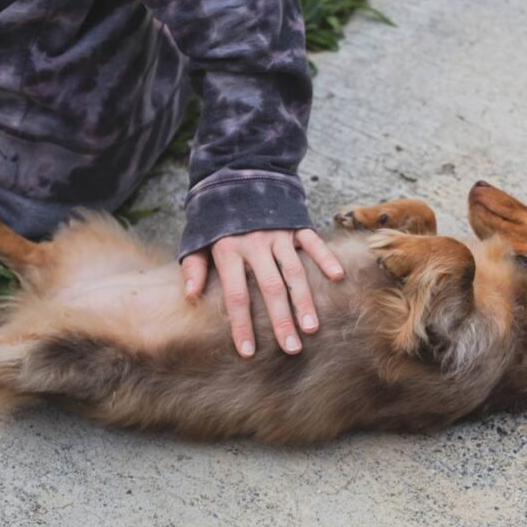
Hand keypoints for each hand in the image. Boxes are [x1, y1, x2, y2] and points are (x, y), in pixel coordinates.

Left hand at [181, 229, 343, 357]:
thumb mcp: (197, 238)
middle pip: (270, 289)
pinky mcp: (296, 224)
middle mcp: (255, 244)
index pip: (236, 295)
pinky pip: (313, 243)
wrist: (238, 174)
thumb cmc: (217, 217)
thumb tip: (190, 295)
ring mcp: (278, 234)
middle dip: (281, 321)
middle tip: (291, 349)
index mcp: (229, 250)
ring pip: (294, 272)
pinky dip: (325, 259)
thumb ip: (194, 265)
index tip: (248, 351)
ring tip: (311, 328)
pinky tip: (336, 277)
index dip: (241, 324)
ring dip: (304, 301)